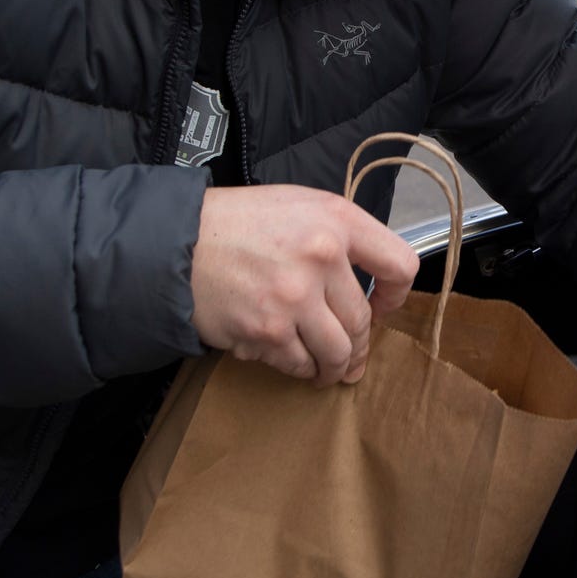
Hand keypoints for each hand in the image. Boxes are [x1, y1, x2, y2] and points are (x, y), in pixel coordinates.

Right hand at [190, 185, 419, 385]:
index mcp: (336, 219)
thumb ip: (337, 235)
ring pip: (337, 353)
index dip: (396, 296)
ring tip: (328, 371)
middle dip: (358, 346)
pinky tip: (289, 358)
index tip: (383, 307)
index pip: (400, 265)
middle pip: (362, 322)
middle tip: (350, 356)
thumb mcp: (297, 205)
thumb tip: (368, 281)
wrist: (176, 242)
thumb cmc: (236, 223)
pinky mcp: (267, 331)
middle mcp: (321, 256)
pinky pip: (299, 364)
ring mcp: (295, 297)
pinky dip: (298, 367)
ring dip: (334, 368)